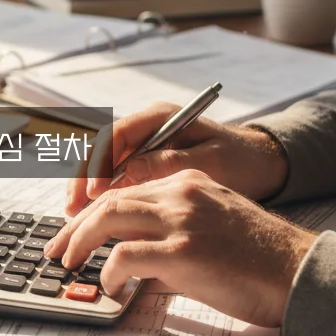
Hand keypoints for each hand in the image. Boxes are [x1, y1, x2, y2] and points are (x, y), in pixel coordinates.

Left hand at [46, 170, 315, 327]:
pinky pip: (126, 254)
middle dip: (74, 225)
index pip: (125, 189)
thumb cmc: (261, 260)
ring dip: (80, 241)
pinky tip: (109, 284)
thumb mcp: (214, 226)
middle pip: (109, 199)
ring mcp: (182, 220)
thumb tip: (132, 257)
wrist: (302, 273)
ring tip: (69, 264)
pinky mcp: (185, 251)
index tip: (72, 231)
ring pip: (110, 216)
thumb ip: (174, 230)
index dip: (92, 211)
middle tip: (56, 249)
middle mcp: (181, 193)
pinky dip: (109, 269)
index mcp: (188, 183)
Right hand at [65, 103, 289, 215]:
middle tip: (72, 210)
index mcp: (160, 117)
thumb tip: (129, 172)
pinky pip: (115, 178)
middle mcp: (146, 127)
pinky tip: (94, 218)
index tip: (94, 194)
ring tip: (74, 218)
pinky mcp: (147, 164)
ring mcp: (144, 145)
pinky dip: (103, 197)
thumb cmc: (242, 160)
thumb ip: (170, 164)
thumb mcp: (211, 161)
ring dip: (86, 190)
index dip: (98, 165)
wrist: (263, 164)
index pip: (115, 136)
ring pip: (102, 165)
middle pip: (100, 150)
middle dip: (82, 180)